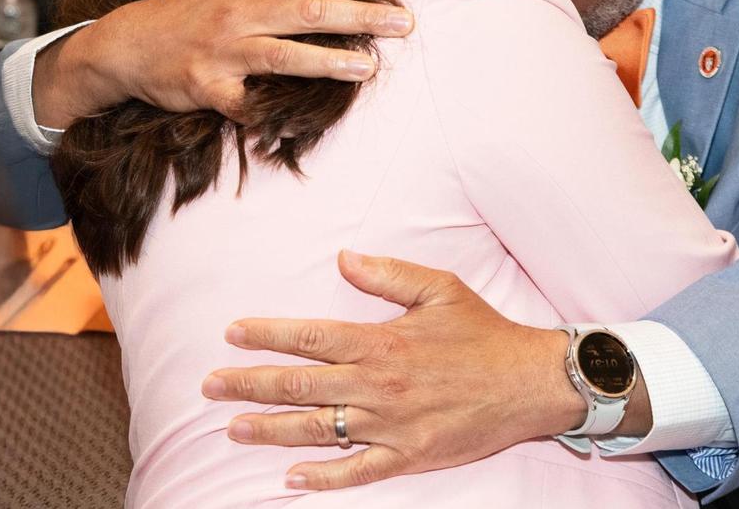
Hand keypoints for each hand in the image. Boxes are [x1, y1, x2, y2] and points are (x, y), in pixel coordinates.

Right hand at [33, 0, 413, 127]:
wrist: (128, 45)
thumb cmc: (186, 8)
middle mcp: (239, 13)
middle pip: (308, 11)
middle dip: (360, 16)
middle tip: (404, 23)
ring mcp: (223, 51)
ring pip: (283, 54)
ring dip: (329, 61)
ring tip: (370, 67)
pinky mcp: (207, 87)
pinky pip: (243, 103)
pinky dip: (268, 111)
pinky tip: (299, 119)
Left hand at [201, 252, 587, 490]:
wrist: (529, 382)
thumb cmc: (483, 333)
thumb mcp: (440, 289)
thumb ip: (388, 274)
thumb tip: (343, 259)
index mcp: (382, 341)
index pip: (310, 338)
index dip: (267, 335)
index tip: (233, 334)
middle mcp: (378, 384)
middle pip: (299, 385)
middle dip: (249, 384)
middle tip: (210, 384)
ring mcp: (390, 425)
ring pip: (316, 430)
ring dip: (269, 429)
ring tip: (232, 428)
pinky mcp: (408, 456)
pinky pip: (356, 472)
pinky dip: (321, 477)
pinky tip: (290, 478)